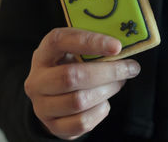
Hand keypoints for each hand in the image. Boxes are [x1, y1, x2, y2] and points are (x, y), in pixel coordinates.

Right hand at [24, 28, 140, 139]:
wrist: (55, 96)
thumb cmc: (73, 66)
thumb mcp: (78, 52)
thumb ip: (97, 47)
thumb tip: (123, 50)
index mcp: (44, 54)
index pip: (60, 41)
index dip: (90, 42)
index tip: (117, 46)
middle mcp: (37, 80)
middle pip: (72, 76)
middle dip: (108, 72)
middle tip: (130, 68)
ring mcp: (42, 106)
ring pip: (79, 101)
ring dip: (108, 90)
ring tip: (119, 82)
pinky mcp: (54, 126)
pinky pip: (82, 122)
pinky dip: (100, 110)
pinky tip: (104, 101)